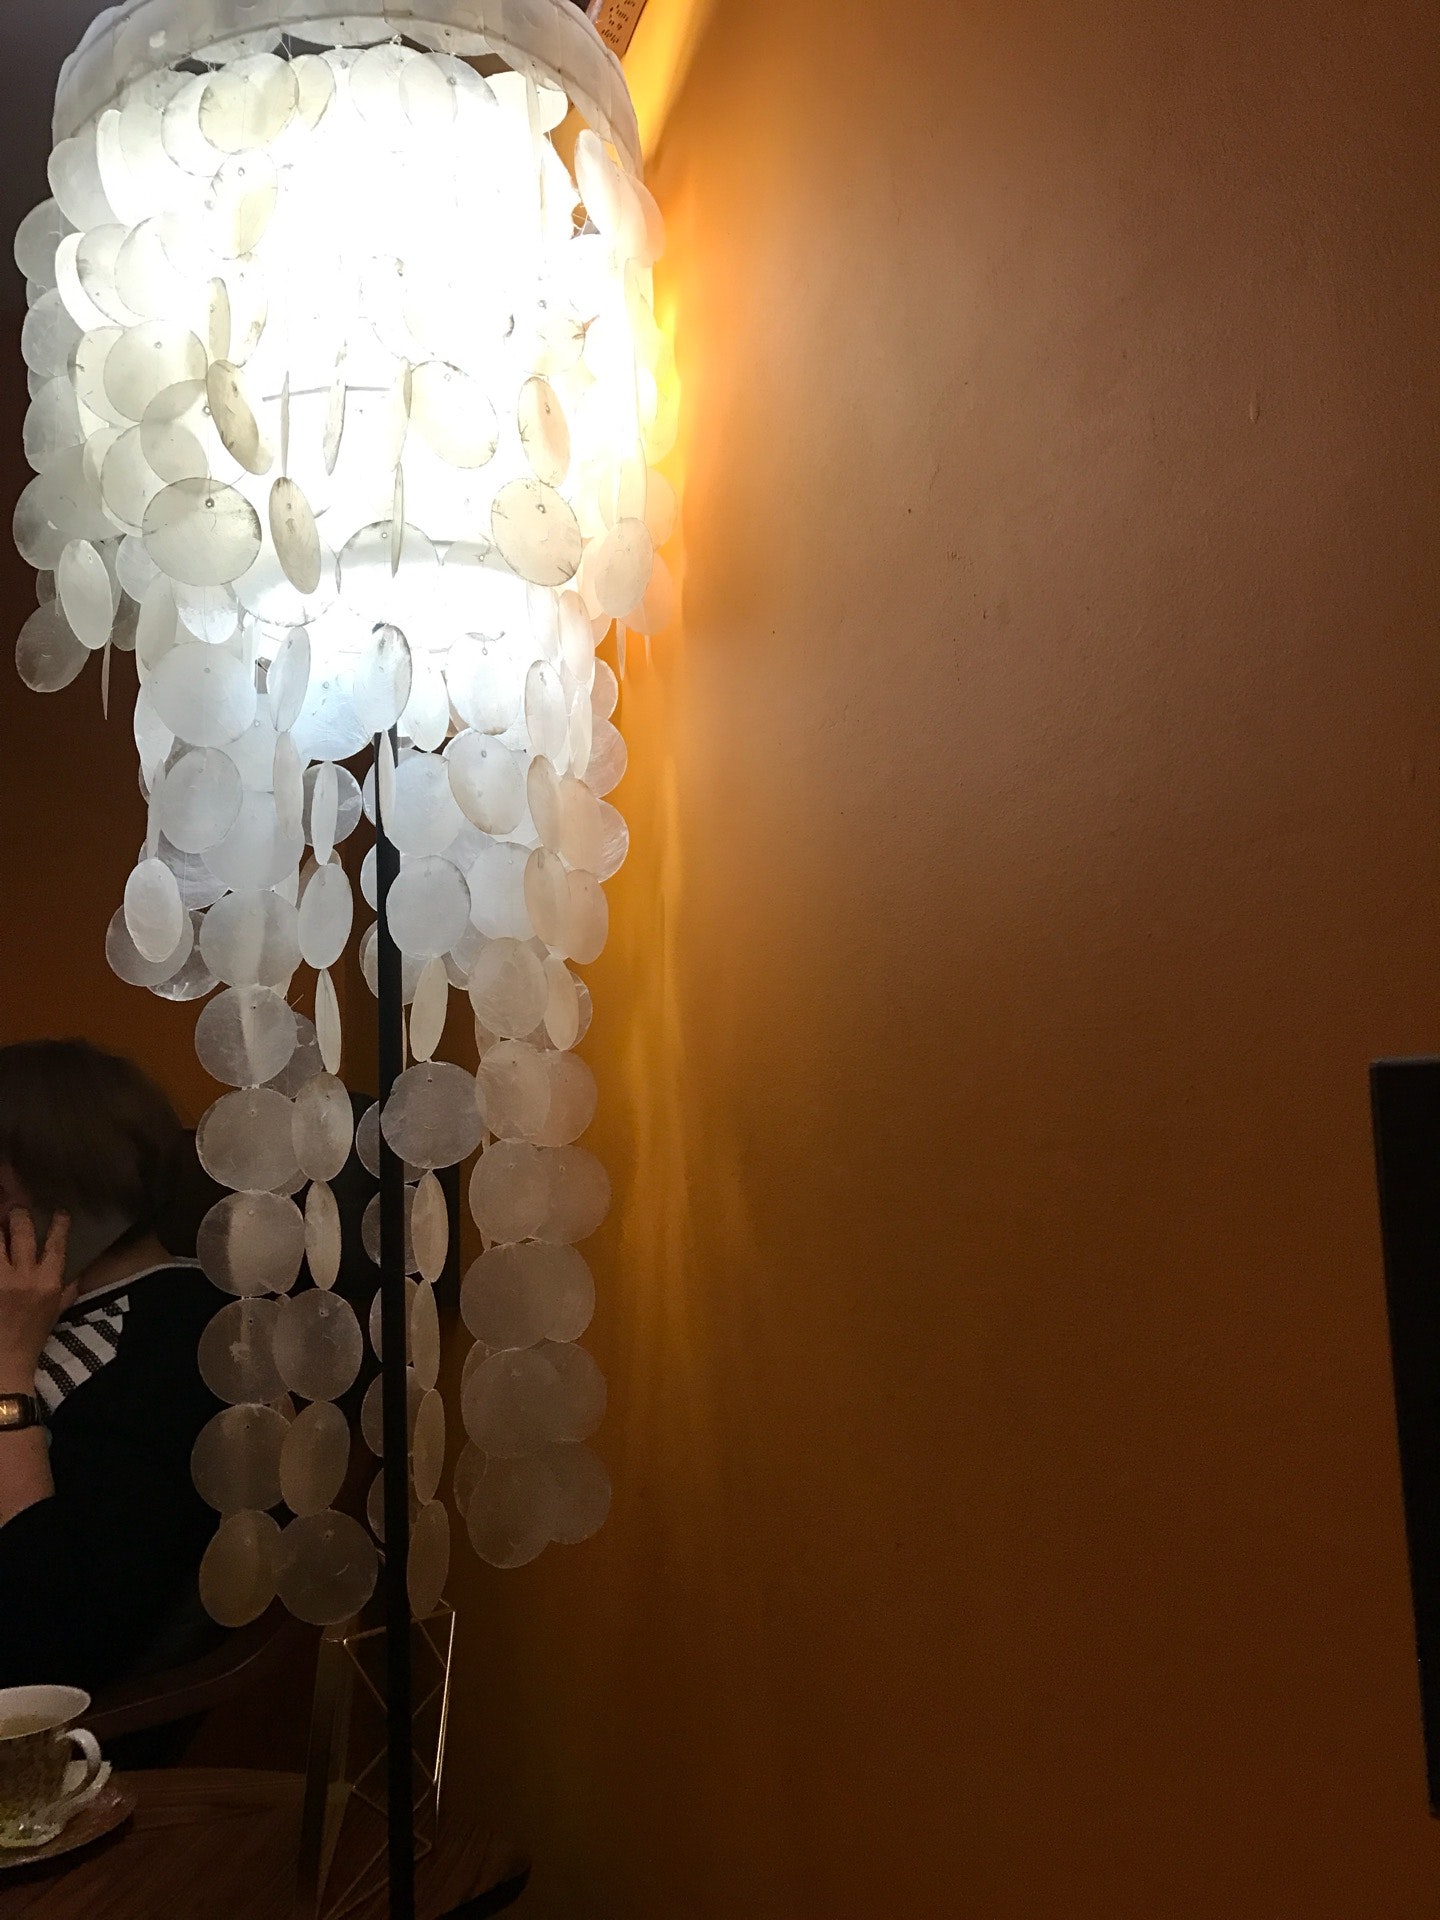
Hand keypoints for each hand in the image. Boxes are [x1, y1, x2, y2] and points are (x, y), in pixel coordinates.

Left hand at [0, 1211, 72, 1391]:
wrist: (4, 1361)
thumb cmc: (31, 1338)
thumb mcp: (56, 1313)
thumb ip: (68, 1292)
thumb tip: (80, 1276)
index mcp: (48, 1282)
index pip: (56, 1243)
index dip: (59, 1223)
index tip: (59, 1213)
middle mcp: (24, 1276)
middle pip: (21, 1232)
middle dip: (18, 1214)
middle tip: (15, 1208)